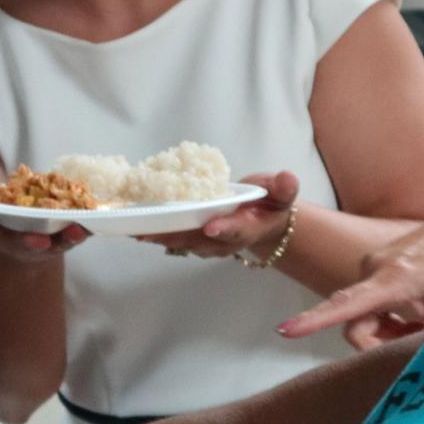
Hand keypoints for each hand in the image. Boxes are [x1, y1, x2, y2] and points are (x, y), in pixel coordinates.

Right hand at [0, 186, 88, 261]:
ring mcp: (44, 242)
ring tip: (73, 231)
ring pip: (53, 243)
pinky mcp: (65, 237)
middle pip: (21, 242)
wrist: (28, 235)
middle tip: (33, 240)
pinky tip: (90, 225)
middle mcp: (17, 241)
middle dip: (27, 241)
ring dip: (63, 239)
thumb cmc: (0, 218)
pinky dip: (82, 231)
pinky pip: (75, 235)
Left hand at [138, 171, 298, 260]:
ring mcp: (210, 242)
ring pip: (184, 243)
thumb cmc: (271, 202)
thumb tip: (288, 179)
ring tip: (137, 231)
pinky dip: (157, 234)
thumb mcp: (282, 192)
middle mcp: (227, 240)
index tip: (211, 226)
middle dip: (177, 237)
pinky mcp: (196, 239)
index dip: (224, 228)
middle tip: (152, 231)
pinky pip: (175, 239)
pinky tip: (135, 228)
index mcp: (249, 227)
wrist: (263, 220)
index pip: (238, 229)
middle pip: (201, 241)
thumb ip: (284, 188)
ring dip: (161, 238)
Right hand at [277, 197, 423, 347]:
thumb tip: (407, 370)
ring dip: (387, 330)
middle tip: (414, 346)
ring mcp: (374, 264)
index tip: (286, 330)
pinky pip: (371, 301)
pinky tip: (417, 313)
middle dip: (379, 343)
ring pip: (364, 315)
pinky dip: (390, 315)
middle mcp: (374, 268)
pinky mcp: (378, 264)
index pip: (346, 305)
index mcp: (394, 279)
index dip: (313, 321)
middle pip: (356, 324)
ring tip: (423, 325)